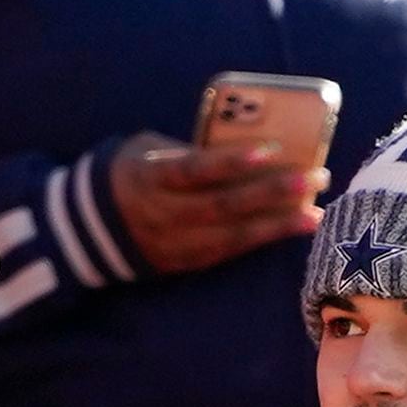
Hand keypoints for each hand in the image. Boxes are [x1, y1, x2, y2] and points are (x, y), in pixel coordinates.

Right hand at [105, 136, 322, 272]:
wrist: (90, 228)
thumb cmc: (135, 173)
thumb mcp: (149, 152)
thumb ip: (189, 151)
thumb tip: (245, 144)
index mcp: (151, 178)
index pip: (194, 170)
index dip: (230, 162)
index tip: (270, 150)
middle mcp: (164, 214)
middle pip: (222, 205)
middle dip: (272, 192)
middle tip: (315, 177)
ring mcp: (177, 243)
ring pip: (233, 235)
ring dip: (279, 223)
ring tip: (316, 211)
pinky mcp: (189, 262)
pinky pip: (232, 251)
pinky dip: (266, 238)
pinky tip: (298, 226)